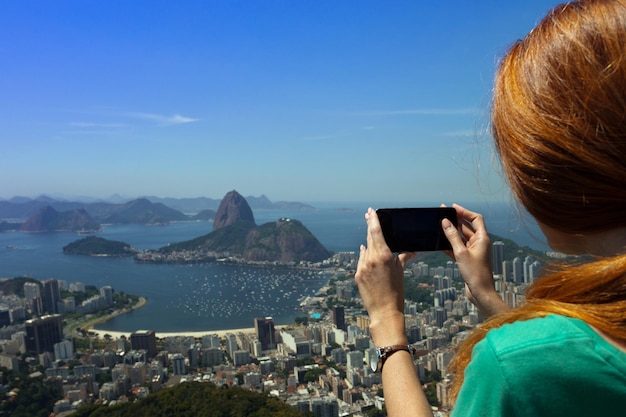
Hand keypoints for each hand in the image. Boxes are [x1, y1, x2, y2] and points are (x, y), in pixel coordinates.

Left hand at [355, 208, 414, 345]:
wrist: (383, 311)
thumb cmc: (396, 292)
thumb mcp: (401, 272)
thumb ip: (403, 258)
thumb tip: (410, 251)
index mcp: (384, 256)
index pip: (377, 232)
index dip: (373, 220)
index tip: (370, 211)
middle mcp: (371, 259)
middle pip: (369, 238)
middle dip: (369, 226)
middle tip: (368, 215)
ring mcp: (362, 267)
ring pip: (365, 250)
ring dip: (369, 243)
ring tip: (372, 237)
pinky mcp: (357, 275)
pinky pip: (361, 260)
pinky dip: (364, 255)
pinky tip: (365, 250)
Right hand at [442, 204, 507, 317]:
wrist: (480, 293)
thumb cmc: (475, 273)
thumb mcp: (461, 252)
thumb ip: (452, 236)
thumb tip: (445, 222)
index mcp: (482, 239)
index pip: (475, 219)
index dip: (464, 212)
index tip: (452, 207)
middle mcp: (480, 243)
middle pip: (467, 226)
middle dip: (456, 220)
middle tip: (442, 213)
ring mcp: (474, 251)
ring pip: (462, 237)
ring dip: (452, 232)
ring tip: (439, 226)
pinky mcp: (468, 259)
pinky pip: (458, 248)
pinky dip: (450, 244)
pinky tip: (440, 243)